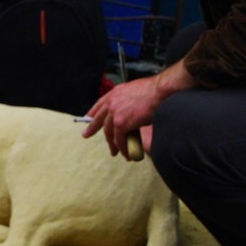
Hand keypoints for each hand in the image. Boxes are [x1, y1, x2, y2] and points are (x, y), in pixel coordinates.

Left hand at [81, 60, 196, 158]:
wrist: (160, 91)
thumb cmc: (154, 91)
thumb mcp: (134, 91)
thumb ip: (127, 100)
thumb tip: (129, 109)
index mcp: (115, 93)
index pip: (99, 104)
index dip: (93, 112)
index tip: (87, 117)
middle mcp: (112, 102)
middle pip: (99, 119)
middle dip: (91, 128)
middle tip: (85, 135)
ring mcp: (115, 113)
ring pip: (109, 133)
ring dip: (112, 144)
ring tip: (114, 152)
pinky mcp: (121, 123)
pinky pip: (119, 139)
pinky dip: (122, 148)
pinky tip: (125, 154)